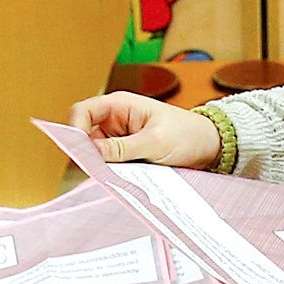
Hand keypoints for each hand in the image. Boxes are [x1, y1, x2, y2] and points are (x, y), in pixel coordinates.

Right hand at [68, 92, 221, 167]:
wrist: (209, 146)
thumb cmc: (187, 134)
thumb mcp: (154, 142)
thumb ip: (121, 148)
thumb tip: (91, 152)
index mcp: (119, 105)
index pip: (82, 112)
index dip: (74, 130)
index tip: (79, 153)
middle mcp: (114, 120)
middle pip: (84, 134)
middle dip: (86, 153)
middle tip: (98, 170)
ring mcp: (118, 138)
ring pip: (94, 153)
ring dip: (100, 165)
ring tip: (117, 174)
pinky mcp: (125, 154)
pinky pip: (108, 164)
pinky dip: (111, 172)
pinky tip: (122, 178)